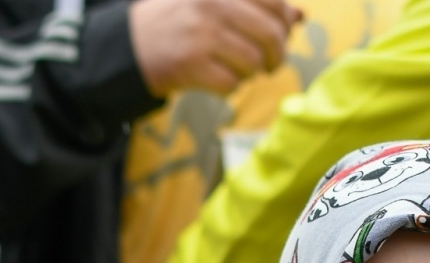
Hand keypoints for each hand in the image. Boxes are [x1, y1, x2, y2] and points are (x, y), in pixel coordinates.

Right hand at [129, 0, 302, 96]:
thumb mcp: (216, 2)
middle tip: (269, 63)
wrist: (131, 43)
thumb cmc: (180, 21)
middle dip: (276, 56)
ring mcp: (202, 34)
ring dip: (249, 73)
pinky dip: (229, 87)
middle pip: (271, 35)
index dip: (284, 24)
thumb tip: (299, 17)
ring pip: (253, 63)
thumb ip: (256, 6)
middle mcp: (213, 4)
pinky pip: (232, 84)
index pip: (275, 2)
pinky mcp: (191, 65)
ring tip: (235, 68)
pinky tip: (216, 78)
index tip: (279, 35)